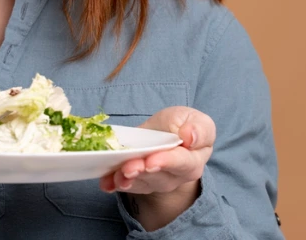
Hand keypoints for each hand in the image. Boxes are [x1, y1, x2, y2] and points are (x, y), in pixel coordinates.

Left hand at [100, 106, 214, 213]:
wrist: (168, 134)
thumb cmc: (183, 125)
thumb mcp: (197, 120)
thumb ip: (200, 129)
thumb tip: (190, 136)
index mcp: (192, 160)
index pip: (181, 164)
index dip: (166, 162)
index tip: (152, 161)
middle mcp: (174, 176)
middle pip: (156, 176)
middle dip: (140, 172)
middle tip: (128, 168)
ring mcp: (154, 181)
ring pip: (140, 183)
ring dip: (126, 179)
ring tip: (116, 175)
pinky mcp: (136, 181)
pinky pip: (125, 185)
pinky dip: (113, 183)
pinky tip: (105, 182)